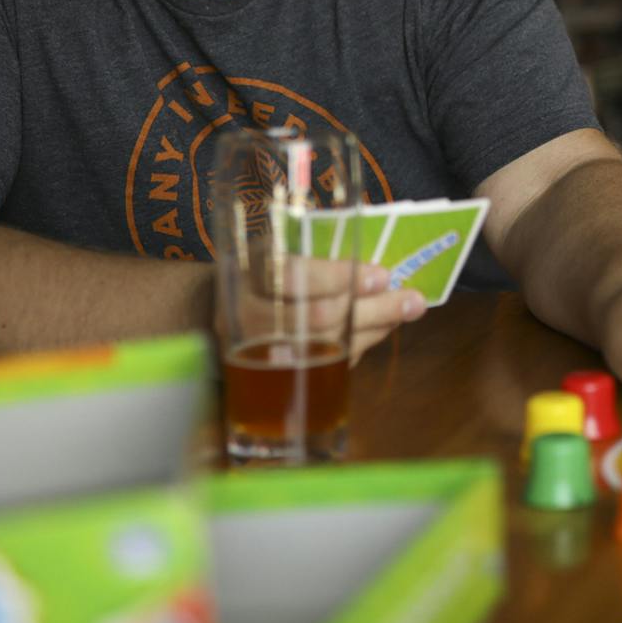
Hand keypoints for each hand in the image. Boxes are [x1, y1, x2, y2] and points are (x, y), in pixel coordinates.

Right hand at [217, 258, 424, 365]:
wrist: (212, 309)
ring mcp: (256, 352)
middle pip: (316, 318)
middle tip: (410, 298)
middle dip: (370, 309)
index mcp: (247, 271)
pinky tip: (385, 326)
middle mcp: (246, 315)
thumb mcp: (277, 247)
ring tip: (408, 309)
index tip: (381, 274)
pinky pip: (325, 365)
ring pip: (325, 348)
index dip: (338, 277)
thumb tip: (378, 263)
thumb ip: (317, 250)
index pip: (292, 276)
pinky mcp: (272, 375)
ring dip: (374, 328)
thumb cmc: (259, 267)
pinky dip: (361, 344)